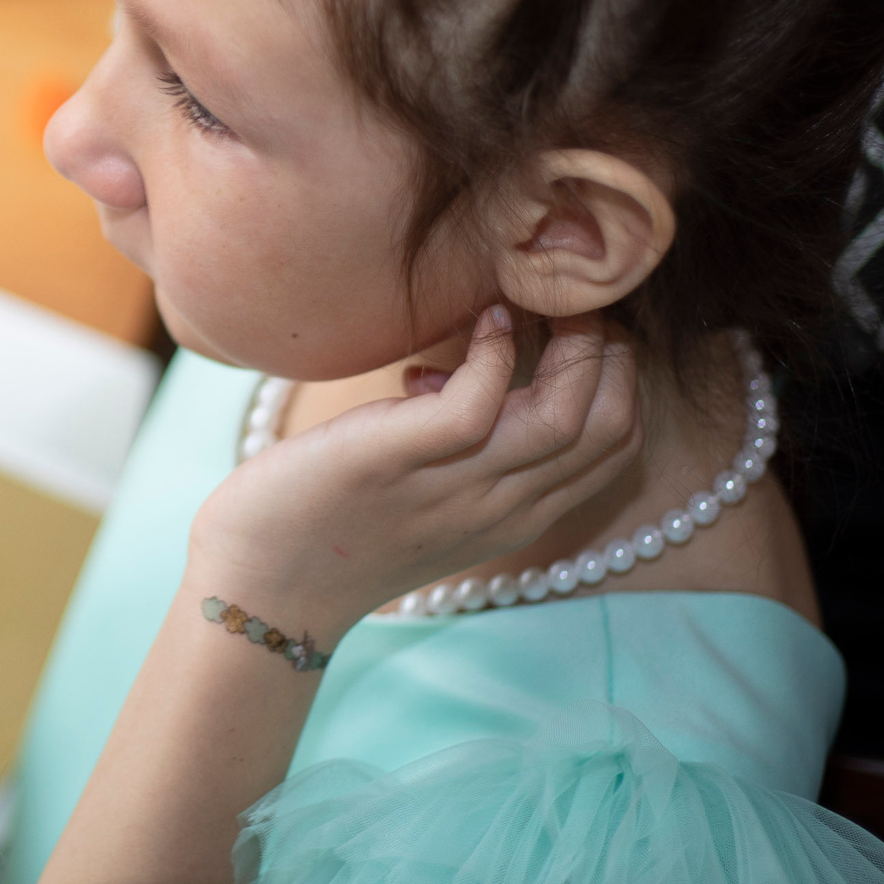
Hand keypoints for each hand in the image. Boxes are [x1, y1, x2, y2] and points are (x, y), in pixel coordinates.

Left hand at [187, 308, 640, 633]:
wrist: (262, 584)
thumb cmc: (332, 522)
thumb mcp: (427, 482)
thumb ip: (469, 436)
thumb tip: (487, 356)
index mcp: (517, 513)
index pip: (618, 444)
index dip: (621, 374)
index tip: (584, 323)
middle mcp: (502, 505)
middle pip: (611, 427)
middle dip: (611, 350)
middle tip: (568, 300)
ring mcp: (455, 487)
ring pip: (565, 418)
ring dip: (568, 344)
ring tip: (536, 299)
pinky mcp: (397, 459)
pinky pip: (479, 402)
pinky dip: (493, 351)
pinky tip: (482, 319)